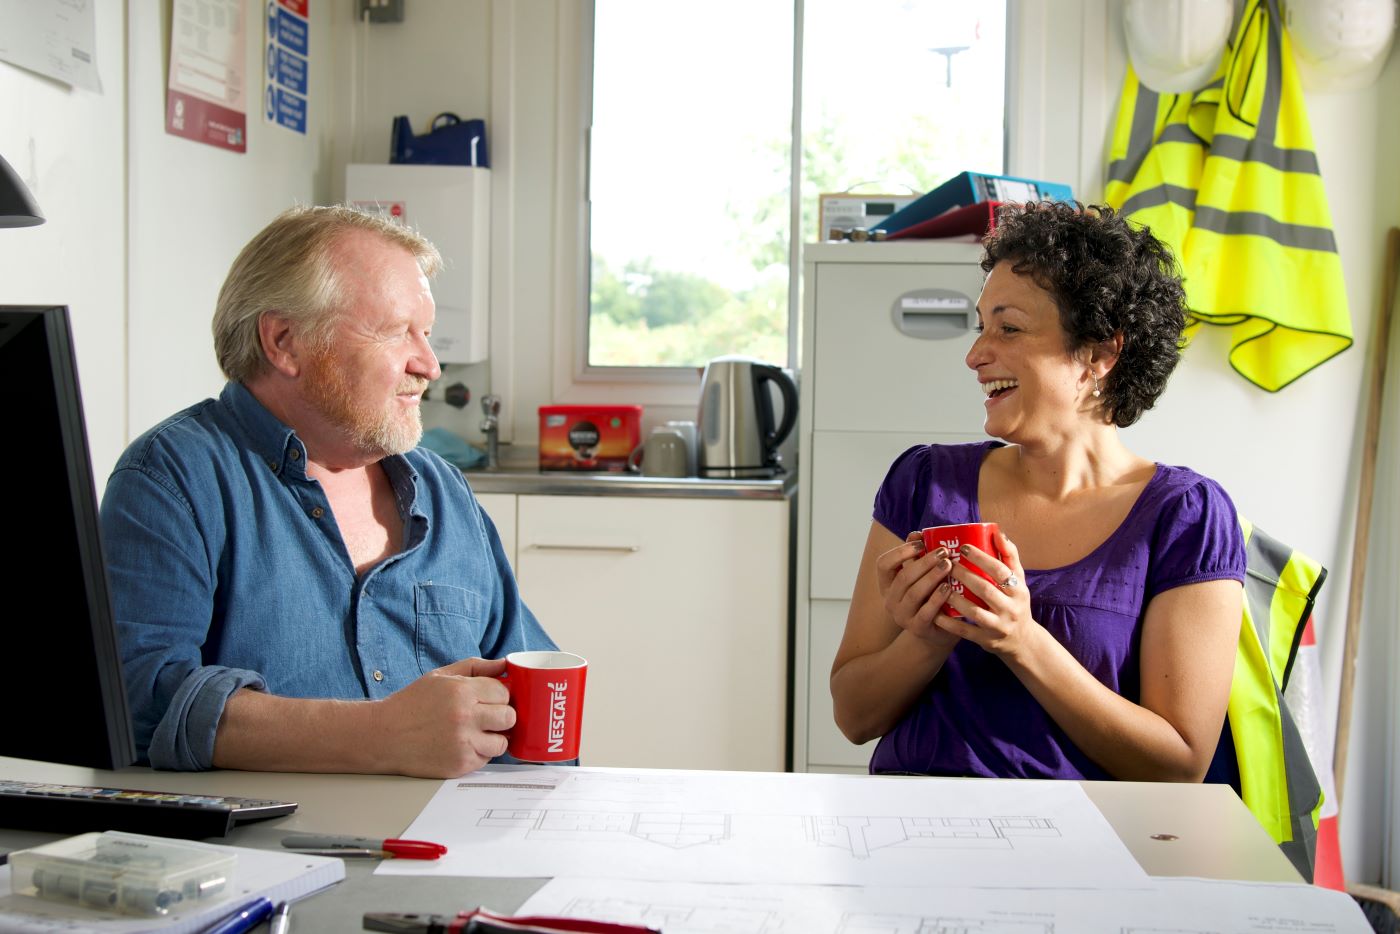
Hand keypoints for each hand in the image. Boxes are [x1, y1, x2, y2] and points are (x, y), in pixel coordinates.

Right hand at [374, 657, 515, 777]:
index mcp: (462, 691)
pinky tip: (464, 744)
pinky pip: (486, 759)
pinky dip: (480, 753)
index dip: (498, 696)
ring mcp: (463, 743)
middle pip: (509, 717)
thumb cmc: (412, 704)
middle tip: (487, 716)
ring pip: (502, 742)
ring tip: (477, 732)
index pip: (503, 693)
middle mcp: (465, 717)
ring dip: (494, 737)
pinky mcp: (460, 764)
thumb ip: (476, 667)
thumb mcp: (441, 676)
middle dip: (501, 715)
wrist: (384, 735)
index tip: (489, 699)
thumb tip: (504, 664)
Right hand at [875, 532, 958, 647]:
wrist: (937, 632)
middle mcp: (890, 601)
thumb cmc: (929, 597)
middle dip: (924, 562)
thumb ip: (916, 556)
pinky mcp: (918, 629)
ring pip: (914, 593)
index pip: (883, 564)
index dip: (900, 552)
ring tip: (949, 565)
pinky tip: (949, 588)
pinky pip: (926, 612)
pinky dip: (937, 598)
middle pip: (903, 577)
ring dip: (932, 577)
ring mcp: (902, 616)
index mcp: (887, 584)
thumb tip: (917, 534)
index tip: (921, 543)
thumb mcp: (920, 576)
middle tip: (944, 552)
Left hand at [935, 528, 1040, 658]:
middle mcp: (1011, 608)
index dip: (982, 558)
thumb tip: (996, 531)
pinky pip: (965, 631)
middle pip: (986, 589)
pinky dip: (949, 623)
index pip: (1001, 571)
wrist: (1022, 641)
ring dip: (955, 598)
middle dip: (964, 575)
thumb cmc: (1015, 602)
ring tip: (940, 585)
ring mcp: (998, 626)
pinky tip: (936, 613)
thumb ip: (1009, 556)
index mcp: (1019, 590)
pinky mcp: (987, 641)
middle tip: (946, 564)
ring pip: (974, 612)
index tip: (963, 547)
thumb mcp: (1019, 580)